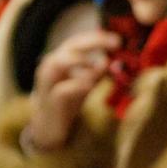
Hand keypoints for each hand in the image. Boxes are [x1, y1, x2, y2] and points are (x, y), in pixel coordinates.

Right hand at [28, 30, 119, 150]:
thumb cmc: (65, 103)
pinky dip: (77, 85)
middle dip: (94, 42)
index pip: (77, 41)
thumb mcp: (83, 85)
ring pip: (57, 63)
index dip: (97, 37)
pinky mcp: (50, 102)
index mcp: (60, 60)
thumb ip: (96, 73)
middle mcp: (51, 67)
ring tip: (101, 64)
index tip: (118, 40)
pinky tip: (91, 85)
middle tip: (115, 43)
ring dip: (80, 60)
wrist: (48, 130)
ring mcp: (48, 84)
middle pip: (70, 46)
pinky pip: (61, 90)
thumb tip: (112, 61)